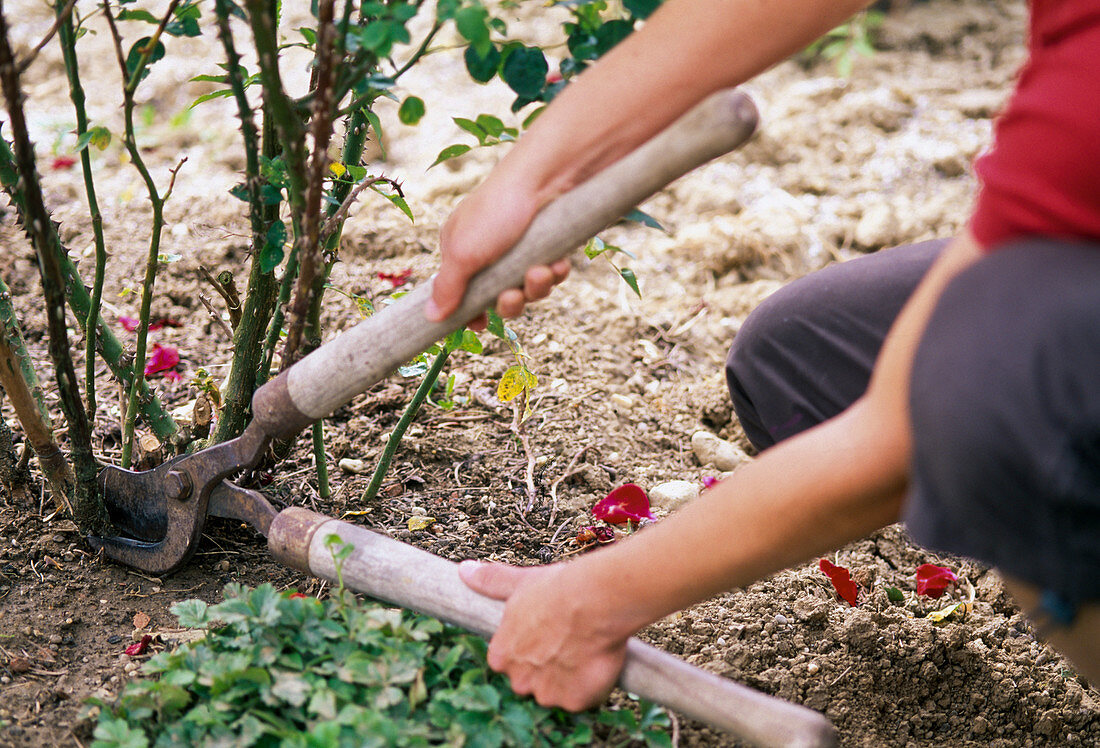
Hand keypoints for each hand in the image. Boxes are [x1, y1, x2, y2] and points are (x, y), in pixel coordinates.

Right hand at [425, 175, 570, 329]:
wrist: (546, 177)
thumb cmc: (497, 210)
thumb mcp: (463, 252)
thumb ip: (447, 287)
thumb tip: (430, 316)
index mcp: (461, 250)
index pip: (461, 293)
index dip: (472, 312)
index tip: (480, 324)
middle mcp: (490, 252)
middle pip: (499, 298)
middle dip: (510, 303)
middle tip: (513, 295)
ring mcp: (521, 249)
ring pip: (529, 289)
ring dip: (536, 287)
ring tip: (541, 271)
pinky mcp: (548, 245)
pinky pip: (551, 274)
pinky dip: (555, 272)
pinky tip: (558, 262)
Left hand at [458, 559, 628, 710]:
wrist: (594, 601)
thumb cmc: (556, 590)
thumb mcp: (519, 583)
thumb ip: (491, 581)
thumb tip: (464, 570)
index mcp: (501, 656)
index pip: (510, 662)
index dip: (530, 648)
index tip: (546, 633)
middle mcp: (518, 680)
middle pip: (532, 680)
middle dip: (547, 667)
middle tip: (567, 640)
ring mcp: (547, 693)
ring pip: (558, 691)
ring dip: (569, 678)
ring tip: (585, 648)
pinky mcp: (574, 701)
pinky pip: (582, 698)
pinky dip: (591, 685)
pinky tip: (597, 661)